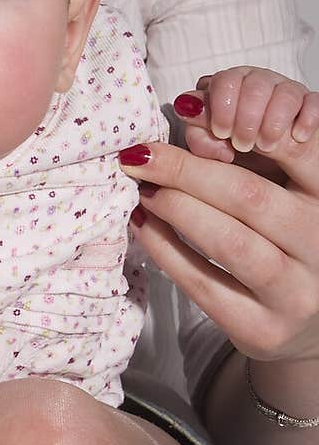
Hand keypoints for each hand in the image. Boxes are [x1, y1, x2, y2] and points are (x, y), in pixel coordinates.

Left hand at [120, 106, 318, 364]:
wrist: (309, 324)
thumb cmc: (285, 240)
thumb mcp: (286, 193)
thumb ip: (255, 157)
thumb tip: (189, 114)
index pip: (302, 151)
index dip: (247, 129)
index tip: (191, 114)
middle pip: (251, 197)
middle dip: (187, 171)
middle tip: (143, 155)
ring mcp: (297, 295)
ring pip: (229, 242)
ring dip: (175, 208)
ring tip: (144, 189)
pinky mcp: (262, 331)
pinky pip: (203, 284)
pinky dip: (165, 250)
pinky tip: (144, 225)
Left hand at [173, 67, 318, 162]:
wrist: (278, 175)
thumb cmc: (240, 158)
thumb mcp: (217, 148)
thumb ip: (200, 131)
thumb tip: (187, 109)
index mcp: (231, 90)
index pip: (222, 80)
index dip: (220, 104)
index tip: (221, 132)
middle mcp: (259, 86)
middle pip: (252, 81)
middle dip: (246, 114)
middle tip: (242, 143)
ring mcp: (287, 95)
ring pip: (283, 90)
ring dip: (273, 119)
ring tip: (266, 145)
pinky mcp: (311, 107)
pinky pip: (313, 101)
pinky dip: (306, 118)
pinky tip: (298, 136)